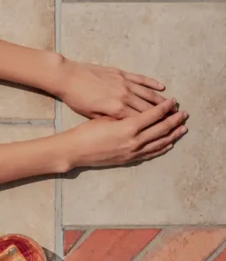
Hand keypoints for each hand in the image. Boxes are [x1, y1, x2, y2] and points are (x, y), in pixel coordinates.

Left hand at [56, 58, 165, 119]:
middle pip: (149, 108)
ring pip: (148, 94)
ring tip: (173, 106)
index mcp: (116, 110)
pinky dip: (152, 84)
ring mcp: (124, 83)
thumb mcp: (92, 115)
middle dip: (164, 115)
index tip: (167, 129)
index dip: (155, 125)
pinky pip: (141, 79)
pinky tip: (161, 88)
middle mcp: (124, 96)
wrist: (67, 77)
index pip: (141, 120)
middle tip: (177, 119)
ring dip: (162, 100)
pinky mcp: (121, 73)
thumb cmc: (76, 99)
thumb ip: (111, 120)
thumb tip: (126, 126)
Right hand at [61, 99, 187, 170]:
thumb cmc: (86, 131)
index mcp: (128, 126)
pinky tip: (168, 143)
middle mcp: (134, 140)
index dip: (165, 107)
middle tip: (184, 113)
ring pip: (159, 142)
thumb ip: (124, 114)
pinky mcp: (129, 159)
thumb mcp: (105, 117)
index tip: (173, 101)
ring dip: (172, 135)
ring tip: (182, 128)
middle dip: (174, 120)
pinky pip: (151, 153)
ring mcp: (133, 152)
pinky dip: (162, 147)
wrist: (76, 151)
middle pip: (161, 129)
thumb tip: (139, 111)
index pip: (153, 115)